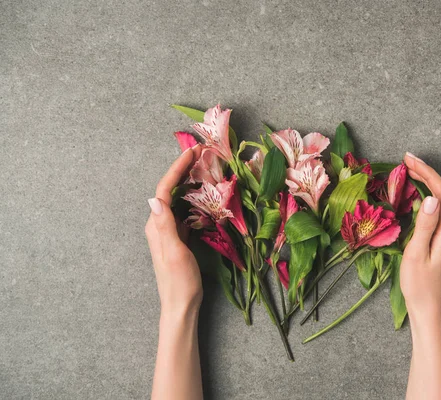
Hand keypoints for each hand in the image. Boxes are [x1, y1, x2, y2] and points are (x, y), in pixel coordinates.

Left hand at [145, 147, 202, 317]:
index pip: (163, 190)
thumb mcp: (174, 253)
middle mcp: (159, 225)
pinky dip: (195, 199)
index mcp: (157, 226)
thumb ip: (165, 226)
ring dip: (189, 182)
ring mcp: (169, 231)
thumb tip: (155, 199)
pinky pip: (185, 212)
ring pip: (178, 199)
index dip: (177, 168)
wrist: (181, 305)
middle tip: (202, 153)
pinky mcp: (178, 238)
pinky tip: (206, 195)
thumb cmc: (179, 282)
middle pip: (169, 190)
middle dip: (183, 170)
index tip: (192, 152)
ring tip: (205, 167)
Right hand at [400, 152, 440, 330]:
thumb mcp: (415, 254)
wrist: (431, 309)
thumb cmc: (419, 286)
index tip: (409, 158)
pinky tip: (418, 193)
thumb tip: (429, 197)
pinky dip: (430, 197)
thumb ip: (424, 225)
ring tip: (410, 170)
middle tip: (407, 160)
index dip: (428, 172)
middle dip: (427, 173)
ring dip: (429, 183)